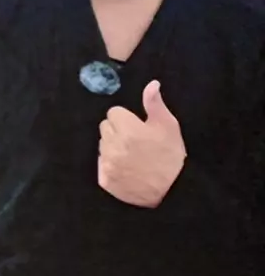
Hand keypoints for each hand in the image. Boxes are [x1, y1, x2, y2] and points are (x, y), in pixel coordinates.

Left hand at [98, 80, 186, 207]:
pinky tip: (126, 169)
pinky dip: (110, 166)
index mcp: (127, 129)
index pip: (114, 112)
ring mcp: (108, 164)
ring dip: (113, 147)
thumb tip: (151, 84)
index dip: (126, 119)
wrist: (173, 191)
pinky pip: (101, 164)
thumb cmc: (171, 156)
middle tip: (134, 141)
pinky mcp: (105, 180)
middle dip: (117, 131)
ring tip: (132, 156)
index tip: (136, 127)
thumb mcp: (168, 126)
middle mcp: (114, 146)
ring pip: (103, 145)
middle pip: (105, 127)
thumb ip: (154, 103)